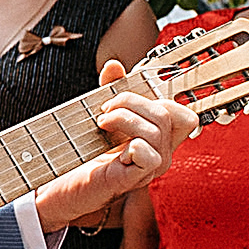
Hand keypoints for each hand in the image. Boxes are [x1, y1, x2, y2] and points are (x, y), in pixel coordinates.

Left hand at [33, 62, 198, 231]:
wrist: (65, 183)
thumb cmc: (86, 152)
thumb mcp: (104, 114)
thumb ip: (112, 90)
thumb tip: (114, 65)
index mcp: (159, 138)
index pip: (183, 114)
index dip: (160, 98)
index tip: (127, 99)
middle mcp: (161, 154)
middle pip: (166, 113)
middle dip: (131, 101)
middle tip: (105, 110)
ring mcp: (150, 169)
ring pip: (156, 130)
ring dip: (123, 118)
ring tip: (102, 124)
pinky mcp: (133, 179)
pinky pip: (150, 156)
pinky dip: (132, 145)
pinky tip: (114, 150)